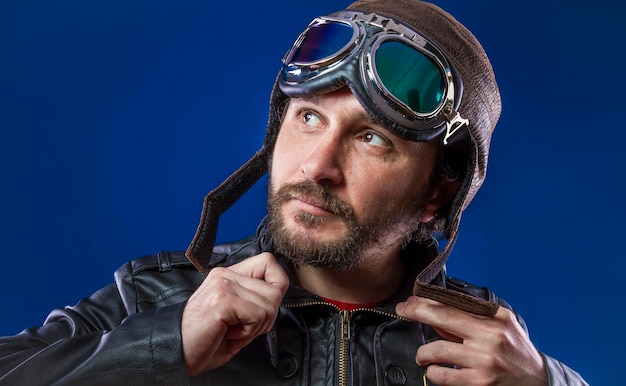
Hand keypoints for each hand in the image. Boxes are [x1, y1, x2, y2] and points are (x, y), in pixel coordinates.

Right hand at [181, 252, 288, 375]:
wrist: (177, 352)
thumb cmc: (206, 338)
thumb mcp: (235, 312)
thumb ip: (254, 298)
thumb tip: (278, 294)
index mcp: (228, 274)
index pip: (269, 262)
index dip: (276, 286)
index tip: (261, 309)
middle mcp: (225, 274)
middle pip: (275, 289)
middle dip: (266, 317)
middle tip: (243, 328)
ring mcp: (223, 285)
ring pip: (269, 304)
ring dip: (256, 327)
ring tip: (234, 331)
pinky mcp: (222, 300)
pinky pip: (257, 315)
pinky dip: (248, 333)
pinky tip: (229, 334)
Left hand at [396, 296, 546, 385]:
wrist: (540, 382)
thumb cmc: (516, 352)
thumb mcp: (502, 326)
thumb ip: (473, 319)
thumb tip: (437, 314)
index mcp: (495, 319)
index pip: (454, 304)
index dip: (427, 301)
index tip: (411, 300)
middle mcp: (490, 337)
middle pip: (443, 318)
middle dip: (417, 312)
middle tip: (402, 311)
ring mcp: (484, 361)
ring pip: (436, 351)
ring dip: (423, 353)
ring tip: (423, 355)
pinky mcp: (479, 383)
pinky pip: (442, 376)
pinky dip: (433, 373)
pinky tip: (435, 371)